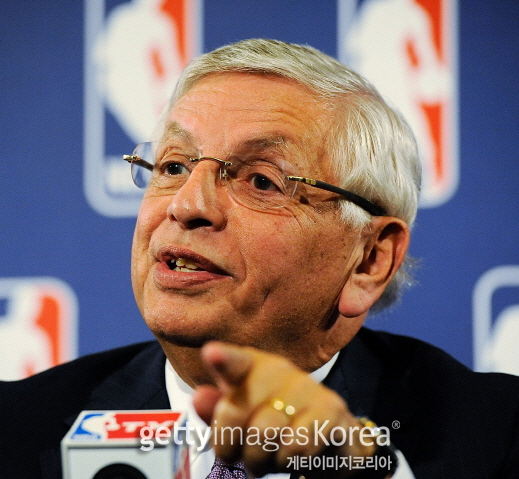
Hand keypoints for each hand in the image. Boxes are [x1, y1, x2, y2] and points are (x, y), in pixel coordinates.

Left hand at [193, 342, 377, 477]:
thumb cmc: (276, 424)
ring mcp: (307, 387)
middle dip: (232, 446)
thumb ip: (217, 411)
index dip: (223, 359)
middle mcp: (279, 370)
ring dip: (261, 460)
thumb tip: (198, 398)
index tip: (212, 354)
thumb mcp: (241, 420)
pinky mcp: (331, 408)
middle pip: (236, 411)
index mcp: (252, 367)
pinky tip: (296, 455)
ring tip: (271, 456)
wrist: (333, 437)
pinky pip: (296, 447)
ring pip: (264, 433)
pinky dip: (289, 462)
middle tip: (243, 454)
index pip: (235, 361)